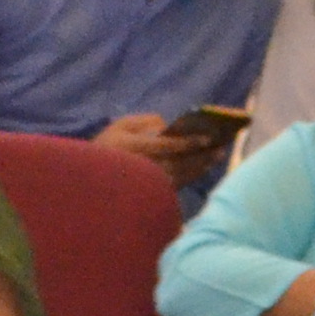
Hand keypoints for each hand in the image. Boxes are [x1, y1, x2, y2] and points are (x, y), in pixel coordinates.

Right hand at [97, 112, 221, 181]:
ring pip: (183, 175)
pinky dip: (195, 174)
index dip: (189, 142)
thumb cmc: (108, 147)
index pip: (167, 146)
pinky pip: (180, 183)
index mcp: (135, 148)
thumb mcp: (121, 126)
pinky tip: (205, 166)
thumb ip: (146, 122)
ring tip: (217, 153)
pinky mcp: (154, 193)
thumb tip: (169, 125)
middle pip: (181, 162)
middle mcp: (145, 168)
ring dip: (202, 165)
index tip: (208, 137)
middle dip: (202, 154)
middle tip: (221, 146)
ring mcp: (150, 183)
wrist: (93, 182)